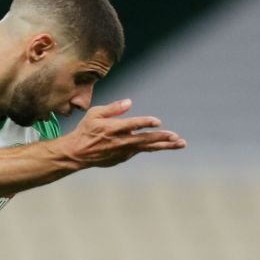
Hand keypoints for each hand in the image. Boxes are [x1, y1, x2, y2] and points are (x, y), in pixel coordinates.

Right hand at [58, 99, 186, 168]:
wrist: (78, 153)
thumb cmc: (86, 130)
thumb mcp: (95, 113)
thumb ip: (113, 108)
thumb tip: (129, 102)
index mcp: (114, 128)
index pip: (132, 125)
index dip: (145, 123)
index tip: (157, 122)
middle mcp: (121, 141)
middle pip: (145, 139)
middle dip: (162, 138)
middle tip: (177, 138)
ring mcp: (124, 151)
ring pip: (148, 147)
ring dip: (165, 145)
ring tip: (180, 143)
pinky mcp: (124, 157)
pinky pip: (141, 150)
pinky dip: (152, 147)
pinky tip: (164, 144)